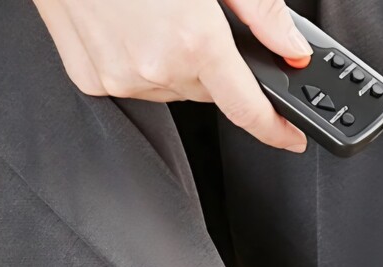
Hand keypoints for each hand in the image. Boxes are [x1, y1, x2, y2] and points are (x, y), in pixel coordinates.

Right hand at [32, 0, 311, 150]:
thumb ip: (260, 13)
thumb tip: (292, 48)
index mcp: (194, 40)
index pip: (248, 109)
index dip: (276, 129)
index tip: (291, 138)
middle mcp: (156, 67)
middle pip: (208, 91)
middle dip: (213, 64)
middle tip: (194, 19)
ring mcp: (120, 76)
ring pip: (171, 88)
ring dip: (174, 62)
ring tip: (152, 12)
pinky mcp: (91, 77)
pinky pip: (133, 83)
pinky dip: (139, 61)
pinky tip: (127, 22)